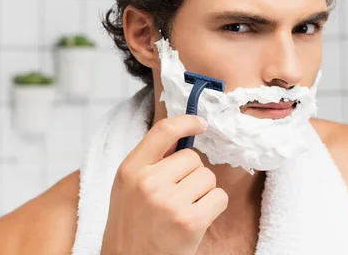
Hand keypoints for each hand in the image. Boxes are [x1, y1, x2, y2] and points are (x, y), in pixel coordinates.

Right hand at [101, 115, 227, 254]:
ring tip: (183, 210)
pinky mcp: (189, 221)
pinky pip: (219, 197)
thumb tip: (182, 135)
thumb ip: (150, 161)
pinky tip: (196, 220)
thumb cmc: (132, 225)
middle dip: (191, 175)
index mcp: (130, 169)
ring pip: (208, 177)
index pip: (163, 131)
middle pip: (193, 158)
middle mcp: (148, 182)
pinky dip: (214, 207)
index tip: (200, 123)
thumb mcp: (128, 187)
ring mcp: (169, 202)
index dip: (186, 122)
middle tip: (176, 197)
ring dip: (203, 192)